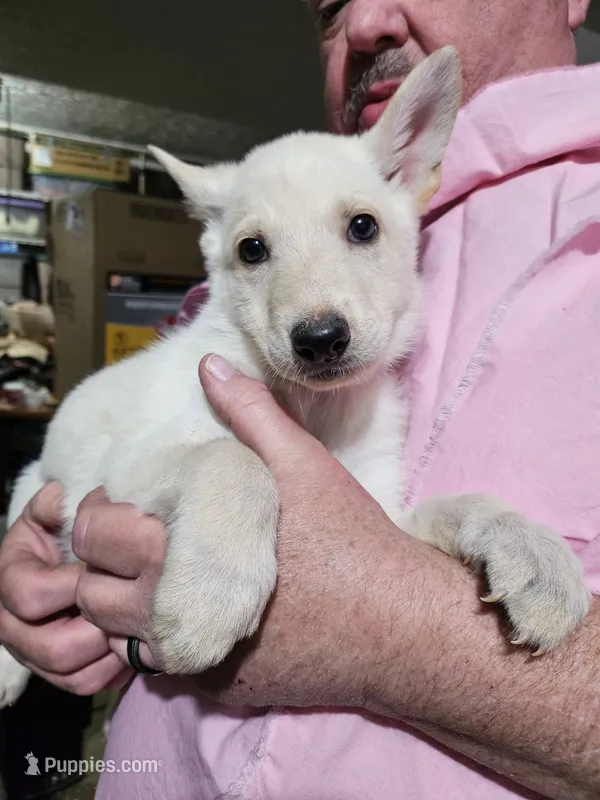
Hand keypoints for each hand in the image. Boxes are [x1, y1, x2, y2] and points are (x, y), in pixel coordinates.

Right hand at [0, 482, 129, 694]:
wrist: (70, 554)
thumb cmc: (64, 530)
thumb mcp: (55, 511)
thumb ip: (56, 504)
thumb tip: (62, 499)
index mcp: (9, 580)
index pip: (29, 598)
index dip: (72, 585)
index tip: (102, 568)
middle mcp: (14, 625)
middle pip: (52, 649)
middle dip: (96, 627)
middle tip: (127, 604)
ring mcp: (35, 653)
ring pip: (71, 675)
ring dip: (108, 652)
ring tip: (134, 624)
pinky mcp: (60, 672)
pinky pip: (87, 684)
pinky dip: (114, 669)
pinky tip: (131, 642)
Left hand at [73, 353, 430, 710]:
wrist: (398, 624)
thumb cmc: (348, 537)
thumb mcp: (302, 462)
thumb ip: (249, 411)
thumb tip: (208, 364)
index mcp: (181, 549)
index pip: (94, 538)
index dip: (96, 517)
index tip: (120, 505)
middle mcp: (176, 614)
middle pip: (94, 596)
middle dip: (102, 564)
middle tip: (132, 540)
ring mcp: (197, 662)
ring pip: (119, 640)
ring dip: (125, 607)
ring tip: (157, 574)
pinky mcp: (220, 690)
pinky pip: (162, 669)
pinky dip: (164, 640)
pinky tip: (195, 609)